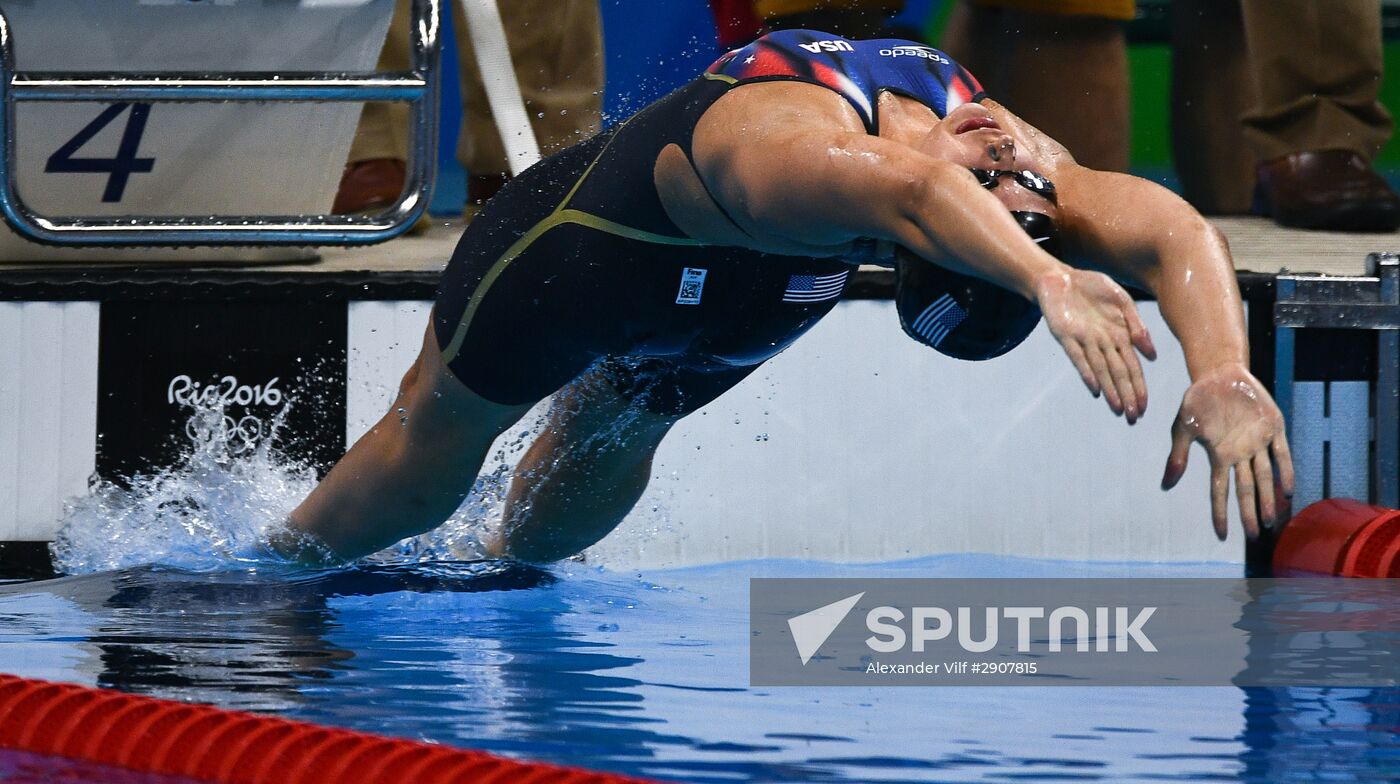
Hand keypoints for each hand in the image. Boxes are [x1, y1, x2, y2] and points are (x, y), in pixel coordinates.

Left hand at [1037, 269, 1156, 422]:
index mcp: (1118, 336)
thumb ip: (1137, 325)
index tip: (1144, 407)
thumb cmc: (1092, 289)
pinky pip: (1077, 356)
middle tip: (1133, 418)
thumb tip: (1151, 355)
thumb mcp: (1122, 300)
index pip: (1131, 367)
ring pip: (1099, 370)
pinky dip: (1086, 371)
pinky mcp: (1065, 335)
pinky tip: (1094, 387)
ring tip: (1116, 409)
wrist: (1061, 278)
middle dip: (1126, 396)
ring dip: (1109, 390)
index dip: (1138, 387)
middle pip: (1117, 373)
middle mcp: (1102, 343)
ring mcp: (1083, 340)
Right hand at [1160, 363, 1294, 539]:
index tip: (1221, 535)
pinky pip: (1282, 453)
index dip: (1220, 513)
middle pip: (1246, 489)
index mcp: (1219, 456)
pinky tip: (1288, 488)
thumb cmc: (1198, 400)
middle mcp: (1240, 454)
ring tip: (1271, 520)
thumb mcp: (1182, 428)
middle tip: (1254, 535)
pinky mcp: (1273, 427)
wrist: (1220, 374)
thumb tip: (1167, 483)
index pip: (1219, 491)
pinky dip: (1285, 470)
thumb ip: (1178, 456)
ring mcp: (1258, 442)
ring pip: (1265, 476)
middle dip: (1250, 513)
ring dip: (1268, 498)